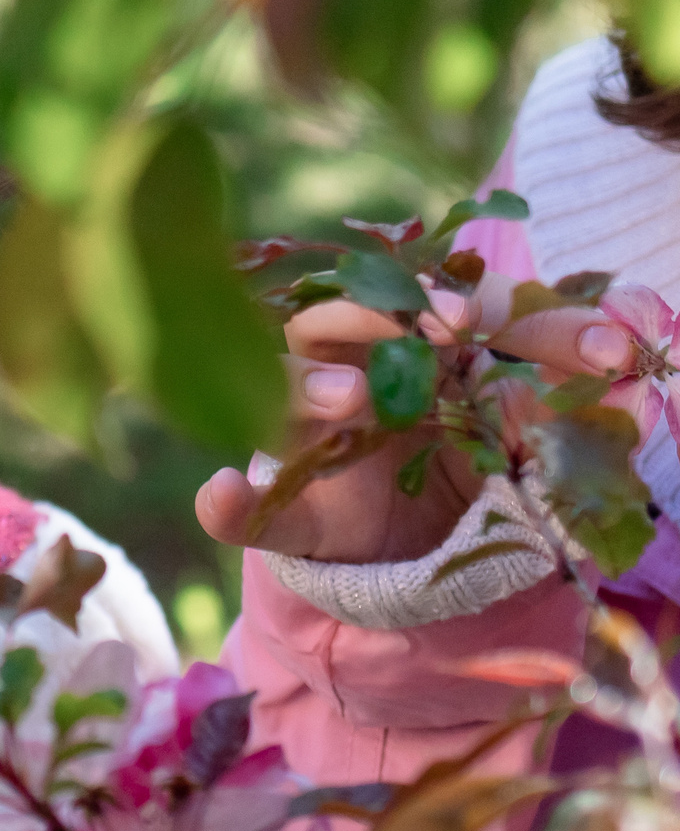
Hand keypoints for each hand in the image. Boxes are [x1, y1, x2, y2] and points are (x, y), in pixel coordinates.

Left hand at [194, 273, 633, 563]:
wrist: (397, 528)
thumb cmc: (337, 512)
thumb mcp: (298, 526)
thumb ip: (254, 517)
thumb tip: (212, 496)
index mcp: (315, 370)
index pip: (307, 338)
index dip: (326, 356)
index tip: (348, 399)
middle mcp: (378, 341)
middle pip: (399, 301)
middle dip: (423, 307)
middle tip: (459, 326)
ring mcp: (444, 343)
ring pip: (480, 308)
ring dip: (524, 317)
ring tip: (584, 344)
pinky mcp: (500, 356)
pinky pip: (538, 333)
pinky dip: (576, 340)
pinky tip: (617, 354)